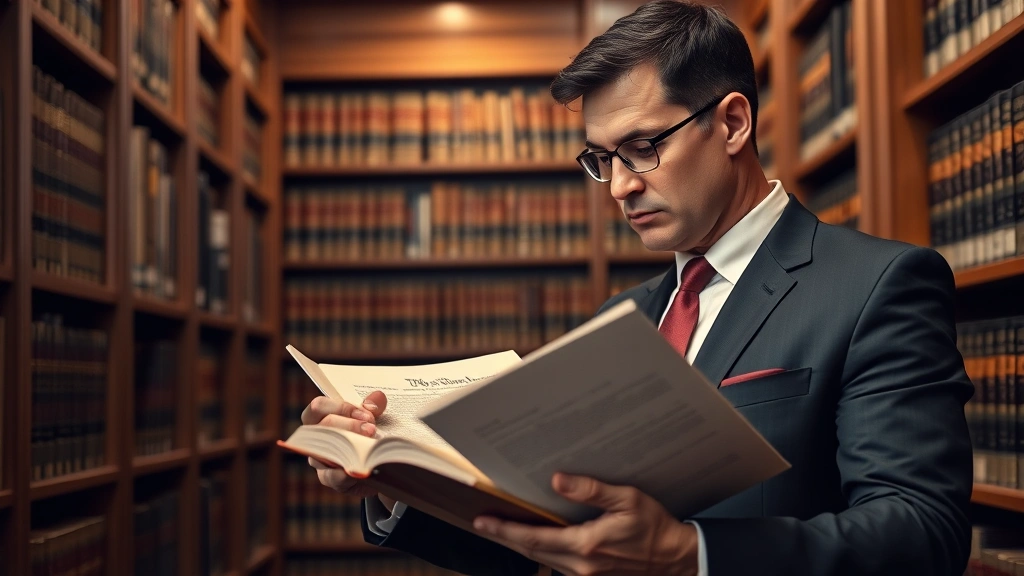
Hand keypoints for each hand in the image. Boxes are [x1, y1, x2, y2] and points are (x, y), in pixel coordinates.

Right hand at [300, 391, 387, 498]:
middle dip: (350, 426)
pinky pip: (332, 476)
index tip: (367, 414)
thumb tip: (377, 397)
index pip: (318, 407)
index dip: (342, 408)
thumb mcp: (371, 418)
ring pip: (325, 452)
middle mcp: (315, 438)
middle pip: (323, 427)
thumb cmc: (365, 436)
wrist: (374, 466)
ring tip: (370, 447)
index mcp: (320, 418)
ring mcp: (319, 460)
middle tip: (372, 429)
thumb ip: (374, 407)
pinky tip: (362, 469)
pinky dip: (348, 473)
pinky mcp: (329, 479)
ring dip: (349, 447)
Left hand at [472, 473, 698, 575]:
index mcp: (586, 545)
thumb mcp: (627, 500)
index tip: (484, 521)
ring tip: (502, 528)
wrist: (676, 558)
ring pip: (541, 559)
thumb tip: (557, 480)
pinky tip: (533, 539)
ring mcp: (586, 574)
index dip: (505, 530)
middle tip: (482, 522)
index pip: (534, 538)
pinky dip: (539, 550)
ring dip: (519, 544)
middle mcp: (581, 565)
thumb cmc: (654, 527)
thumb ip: (591, 490)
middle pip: (531, 551)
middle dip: (505, 537)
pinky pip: (555, 563)